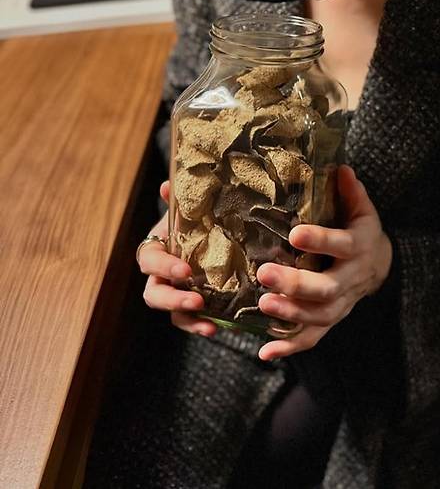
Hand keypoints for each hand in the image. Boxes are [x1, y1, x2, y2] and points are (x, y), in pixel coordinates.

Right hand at [137, 181, 217, 336]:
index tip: (186, 271)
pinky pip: (189, 321)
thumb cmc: (194, 220)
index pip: (150, 260)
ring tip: (209, 324)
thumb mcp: (188, 210)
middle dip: (173, 299)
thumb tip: (167, 185)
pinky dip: (200, 326)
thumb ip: (178, 201)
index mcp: (156, 250)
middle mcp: (160, 275)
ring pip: (170, 313)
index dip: (164, 267)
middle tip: (196, 301)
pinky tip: (216, 329)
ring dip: (187, 319)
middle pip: (154, 294)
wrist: (211, 232)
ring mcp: (174, 293)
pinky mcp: (190, 306)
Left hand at [256, 164, 392, 361]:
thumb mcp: (362, 209)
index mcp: (358, 246)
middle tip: (266, 275)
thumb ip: (350, 192)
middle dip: (297, 284)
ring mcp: (342, 304)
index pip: (341, 244)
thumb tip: (340, 167)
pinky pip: (312, 339)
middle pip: (327, 288)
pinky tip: (265, 352)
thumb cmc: (360, 230)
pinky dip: (290, 348)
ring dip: (291, 315)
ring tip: (263, 305)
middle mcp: (351, 279)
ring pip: (319, 316)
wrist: (380, 265)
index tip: (295, 233)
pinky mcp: (331, 321)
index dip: (321, 240)